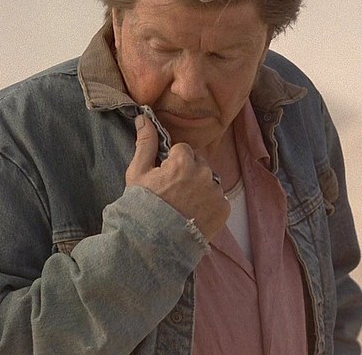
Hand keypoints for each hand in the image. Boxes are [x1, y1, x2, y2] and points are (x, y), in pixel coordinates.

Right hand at [125, 115, 229, 240]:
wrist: (154, 243)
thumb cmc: (142, 206)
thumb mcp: (137, 173)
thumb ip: (145, 143)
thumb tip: (144, 118)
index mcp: (183, 161)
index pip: (182, 150)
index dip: (171, 163)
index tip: (164, 178)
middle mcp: (204, 174)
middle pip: (198, 163)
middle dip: (188, 173)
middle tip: (173, 193)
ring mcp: (216, 192)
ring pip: (209, 180)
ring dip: (200, 188)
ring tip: (183, 206)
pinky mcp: (224, 209)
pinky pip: (218, 198)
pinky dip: (209, 204)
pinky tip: (194, 214)